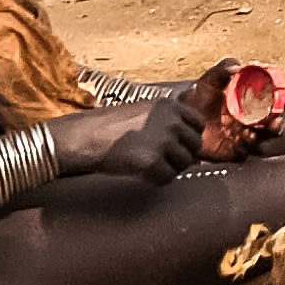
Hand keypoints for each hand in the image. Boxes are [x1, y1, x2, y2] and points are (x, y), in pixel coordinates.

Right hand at [67, 96, 205, 183]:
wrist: (85, 136)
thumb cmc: (112, 127)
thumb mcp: (145, 112)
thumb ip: (170, 122)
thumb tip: (193, 148)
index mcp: (170, 106)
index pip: (198, 125)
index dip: (188, 139)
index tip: (175, 146)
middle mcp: (171, 120)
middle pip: (194, 146)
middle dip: (180, 156)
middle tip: (160, 160)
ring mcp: (163, 140)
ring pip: (184, 164)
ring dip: (169, 168)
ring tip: (148, 165)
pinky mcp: (152, 161)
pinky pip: (167, 178)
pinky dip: (156, 179)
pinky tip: (141, 173)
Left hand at [192, 56, 284, 158]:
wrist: (179, 125)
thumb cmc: (194, 101)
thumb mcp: (206, 82)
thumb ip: (221, 71)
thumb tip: (238, 65)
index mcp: (246, 100)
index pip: (270, 99)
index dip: (281, 98)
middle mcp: (248, 118)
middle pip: (271, 119)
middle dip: (278, 119)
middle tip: (277, 117)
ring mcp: (242, 134)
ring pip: (264, 136)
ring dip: (269, 132)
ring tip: (266, 129)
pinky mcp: (234, 150)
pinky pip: (248, 150)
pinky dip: (251, 145)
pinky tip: (248, 138)